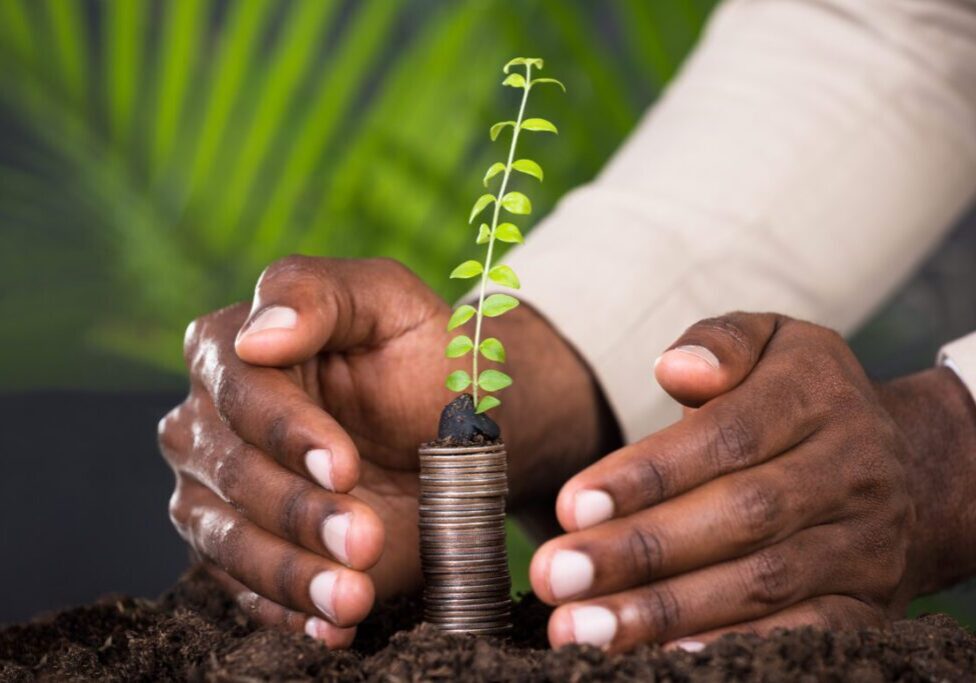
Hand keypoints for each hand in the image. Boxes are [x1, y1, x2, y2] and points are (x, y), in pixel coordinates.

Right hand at [160, 256, 612, 644]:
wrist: (450, 427)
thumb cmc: (416, 354)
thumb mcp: (386, 300)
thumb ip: (318, 294)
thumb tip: (256, 333)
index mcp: (230, 349)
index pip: (239, 391)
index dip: (287, 432)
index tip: (343, 467)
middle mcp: (207, 421)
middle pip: (230, 472)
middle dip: (299, 512)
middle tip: (366, 537)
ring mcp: (215, 492)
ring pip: (227, 541)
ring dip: (291, 574)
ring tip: (353, 595)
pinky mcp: (242, 551)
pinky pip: (247, 590)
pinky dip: (289, 612)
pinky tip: (334, 625)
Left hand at [530, 312, 932, 652]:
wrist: (906, 465)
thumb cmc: (796, 397)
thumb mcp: (769, 341)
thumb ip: (719, 342)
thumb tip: (677, 369)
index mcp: (816, 393)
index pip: (726, 436)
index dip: (647, 475)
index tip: (569, 506)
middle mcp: (852, 468)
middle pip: (741, 516)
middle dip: (639, 551)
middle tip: (556, 574)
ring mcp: (866, 542)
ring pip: (763, 583)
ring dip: (665, 612)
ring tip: (582, 628)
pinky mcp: (870, 602)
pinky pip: (808, 632)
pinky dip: (735, 646)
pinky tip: (663, 657)